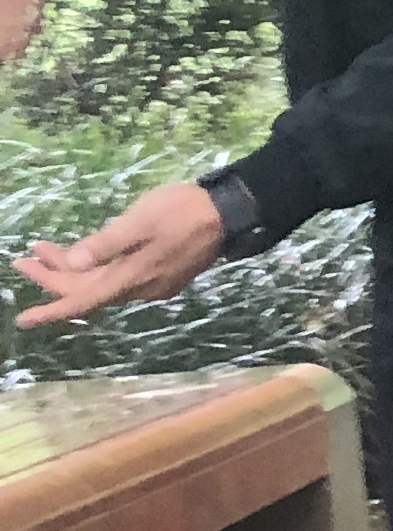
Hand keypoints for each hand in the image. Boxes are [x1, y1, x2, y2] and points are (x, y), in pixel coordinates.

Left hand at [18, 181, 227, 326]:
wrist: (230, 213)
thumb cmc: (183, 211)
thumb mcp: (141, 220)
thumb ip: (107, 243)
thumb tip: (74, 262)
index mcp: (131, 276)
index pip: (83, 300)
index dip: (51, 310)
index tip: (23, 319)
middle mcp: (139, 287)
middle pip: (88, 291)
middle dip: (53, 276)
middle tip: (25, 257)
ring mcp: (152, 283)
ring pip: (102, 284)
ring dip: (72, 270)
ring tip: (45, 249)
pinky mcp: (161, 274)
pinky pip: (118, 279)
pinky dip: (94, 269)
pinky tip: (85, 254)